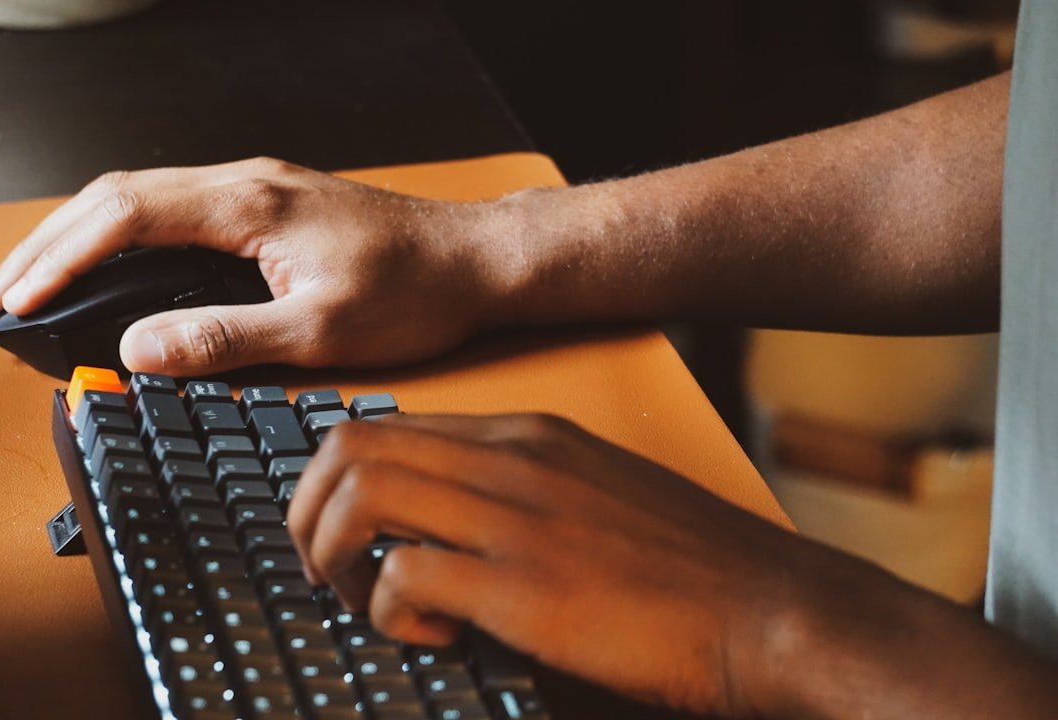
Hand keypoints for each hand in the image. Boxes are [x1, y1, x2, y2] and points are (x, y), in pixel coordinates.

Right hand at [0, 158, 499, 374]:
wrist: (474, 260)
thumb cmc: (416, 290)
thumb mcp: (322, 331)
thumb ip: (227, 338)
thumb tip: (140, 350)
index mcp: (250, 203)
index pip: (125, 215)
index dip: (60, 258)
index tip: (15, 301)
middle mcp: (246, 183)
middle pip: (119, 197)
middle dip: (49, 244)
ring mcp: (258, 191)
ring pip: (144, 200)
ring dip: (83, 240)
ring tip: (35, 284)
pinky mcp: (271, 208)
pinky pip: (178, 213)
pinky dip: (129, 241)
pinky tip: (114, 271)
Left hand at [286, 412, 820, 716]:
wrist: (769, 610)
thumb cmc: (687, 565)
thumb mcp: (597, 494)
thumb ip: (521, 492)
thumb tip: (444, 524)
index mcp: (530, 435)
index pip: (391, 425)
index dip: (341, 478)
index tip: (340, 529)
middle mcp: (513, 459)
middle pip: (352, 446)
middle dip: (309, 510)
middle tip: (325, 567)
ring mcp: (518, 516)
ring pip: (362, 496)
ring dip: (334, 553)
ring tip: (361, 600)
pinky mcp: (523, 586)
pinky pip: (405, 577)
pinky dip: (391, 611)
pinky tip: (435, 634)